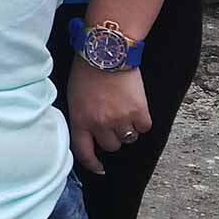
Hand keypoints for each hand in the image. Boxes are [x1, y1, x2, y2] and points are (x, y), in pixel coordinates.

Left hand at [66, 59, 152, 174]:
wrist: (106, 50)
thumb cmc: (86, 69)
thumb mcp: (74, 95)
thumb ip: (81, 116)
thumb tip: (89, 135)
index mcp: (80, 119)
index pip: (84, 152)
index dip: (92, 163)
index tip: (99, 168)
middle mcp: (100, 124)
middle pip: (111, 146)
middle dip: (112, 136)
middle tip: (112, 119)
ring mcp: (120, 119)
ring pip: (128, 139)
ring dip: (127, 129)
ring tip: (123, 109)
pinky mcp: (139, 112)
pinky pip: (144, 128)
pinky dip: (142, 120)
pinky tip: (135, 105)